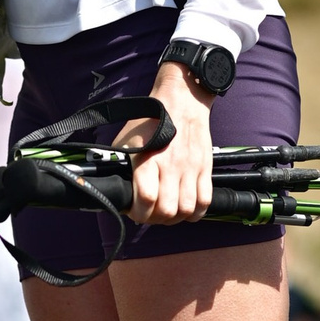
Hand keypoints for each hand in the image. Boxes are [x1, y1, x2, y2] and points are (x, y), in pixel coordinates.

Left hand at [124, 63, 214, 223]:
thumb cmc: (149, 121)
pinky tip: (187, 209)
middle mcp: (171, 166)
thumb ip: (120, 165)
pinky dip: (196, 212)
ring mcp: (190, 168)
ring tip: (168, 213)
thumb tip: (114, 187)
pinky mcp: (205, 168)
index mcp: (148, 159)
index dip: (139, 214)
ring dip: (176, 218)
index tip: (135, 212)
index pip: (146, 199)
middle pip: (167, 210)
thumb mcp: (125, 140)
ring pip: (187, 209)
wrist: (181, 101)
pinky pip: (205, 201)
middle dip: (156, 219)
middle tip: (151, 214)